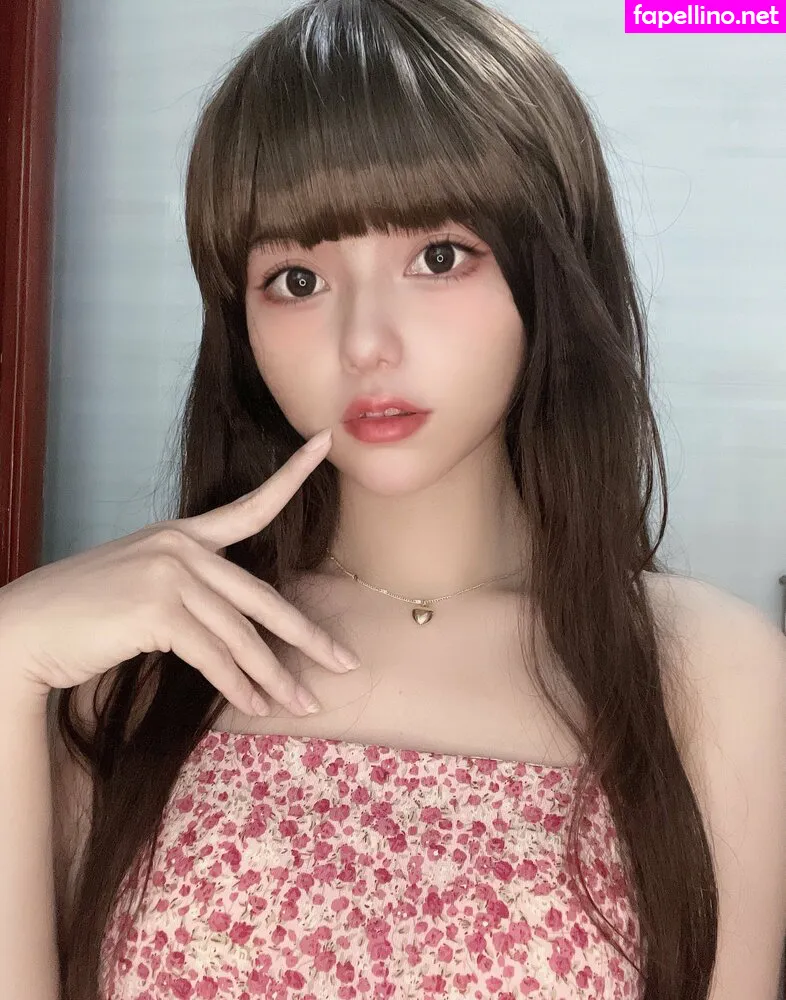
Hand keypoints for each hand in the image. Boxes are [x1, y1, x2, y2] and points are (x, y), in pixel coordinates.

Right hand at [0, 428, 358, 716]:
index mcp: (182, 535)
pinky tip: (257, 706)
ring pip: (241, 635)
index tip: (324, 444)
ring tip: (301, 704)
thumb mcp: (143, 585)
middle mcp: (181, 548)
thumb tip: (241, 628)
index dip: (290, 476)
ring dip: (273, 677)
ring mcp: (170, 575)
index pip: (249, 507)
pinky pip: (213, 657)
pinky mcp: (158, 611)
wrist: (26, 627)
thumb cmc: (84, 613)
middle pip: (262, 597)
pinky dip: (238, 686)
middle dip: (308, 637)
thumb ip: (191, 591)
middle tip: (346, 663)